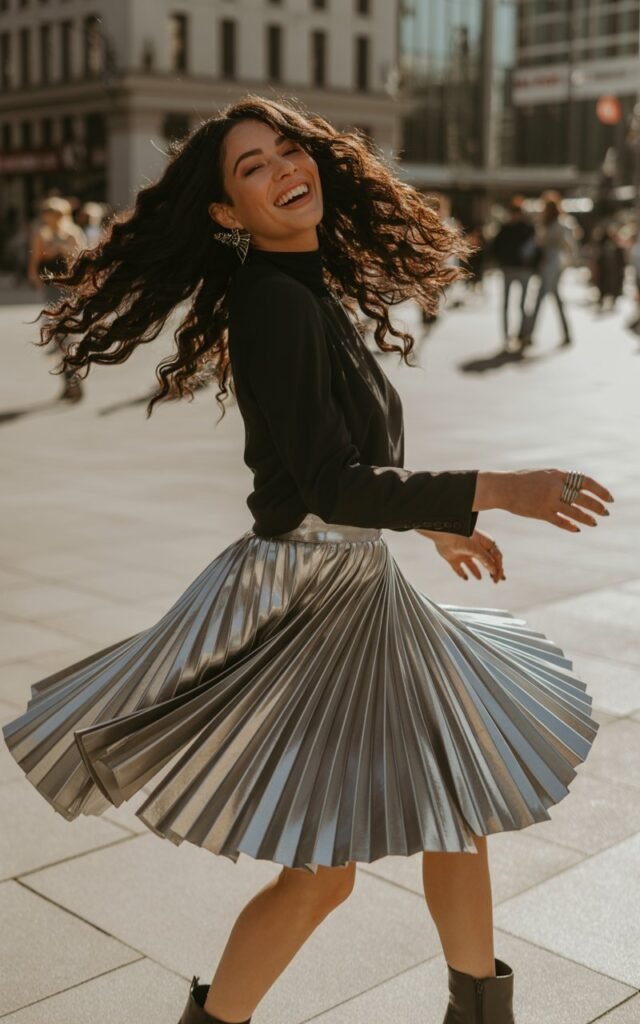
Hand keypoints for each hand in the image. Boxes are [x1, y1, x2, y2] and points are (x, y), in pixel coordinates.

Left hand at [417, 527, 505, 582]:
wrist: (443, 533)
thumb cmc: (461, 537)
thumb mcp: (476, 550)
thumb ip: (486, 560)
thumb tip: (495, 571)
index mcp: (483, 544)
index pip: (495, 556)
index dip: (498, 567)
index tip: (498, 577)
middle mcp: (474, 548)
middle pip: (485, 561)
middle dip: (491, 570)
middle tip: (496, 581)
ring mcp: (463, 553)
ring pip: (471, 564)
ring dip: (475, 571)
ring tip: (479, 578)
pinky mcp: (452, 557)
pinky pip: (458, 568)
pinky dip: (462, 573)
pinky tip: (465, 578)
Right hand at [475, 469, 613, 532]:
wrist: (503, 487)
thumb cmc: (523, 480)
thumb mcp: (544, 474)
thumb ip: (560, 479)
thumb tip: (577, 486)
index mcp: (557, 475)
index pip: (585, 482)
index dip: (600, 490)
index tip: (609, 497)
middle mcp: (555, 487)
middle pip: (583, 498)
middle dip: (597, 506)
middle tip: (606, 512)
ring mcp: (548, 501)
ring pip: (574, 512)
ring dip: (587, 518)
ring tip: (595, 522)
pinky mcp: (541, 513)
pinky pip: (560, 521)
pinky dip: (570, 526)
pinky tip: (577, 529)